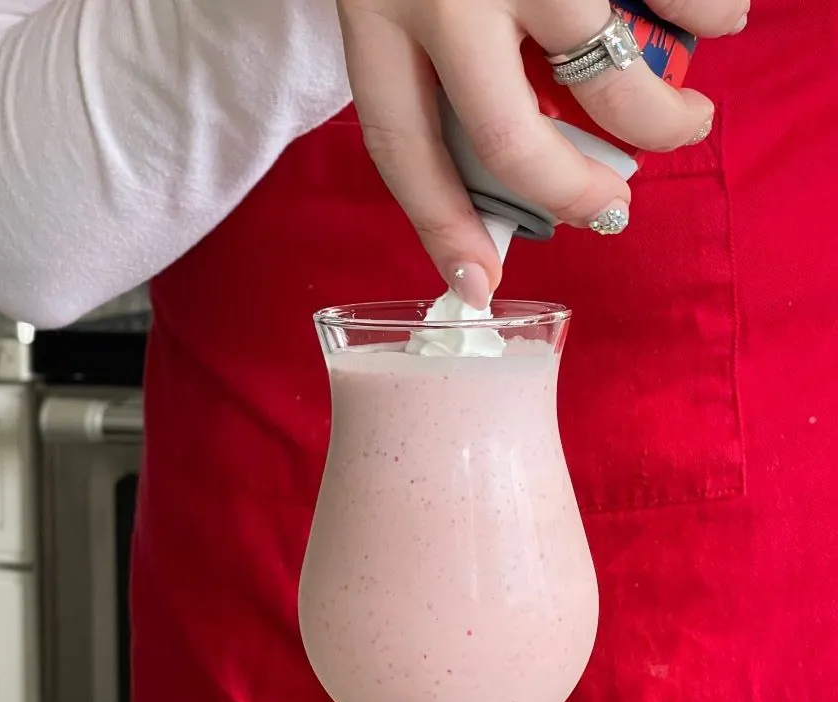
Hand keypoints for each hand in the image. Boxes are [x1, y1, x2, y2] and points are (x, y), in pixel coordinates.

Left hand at [336, 0, 746, 303]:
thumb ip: (434, 53)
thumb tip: (499, 175)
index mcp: (373, 3)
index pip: (400, 146)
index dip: (441, 225)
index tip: (478, 286)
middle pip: (512, 136)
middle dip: (574, 193)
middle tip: (617, 209)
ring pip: (608, 66)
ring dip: (664, 113)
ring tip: (689, 119)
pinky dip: (711, 10)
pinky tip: (713, 18)